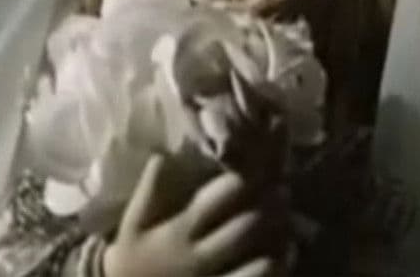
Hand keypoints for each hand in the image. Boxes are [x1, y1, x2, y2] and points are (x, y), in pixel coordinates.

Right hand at [103, 155, 283, 276]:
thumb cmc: (131, 262)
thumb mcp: (132, 225)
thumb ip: (149, 190)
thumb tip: (163, 154)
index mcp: (178, 232)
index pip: (216, 199)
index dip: (242, 181)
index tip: (258, 166)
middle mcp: (199, 259)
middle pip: (245, 228)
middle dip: (270, 207)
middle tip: (283, 191)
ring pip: (259, 266)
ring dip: (279, 242)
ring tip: (288, 225)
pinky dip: (275, 272)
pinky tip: (283, 257)